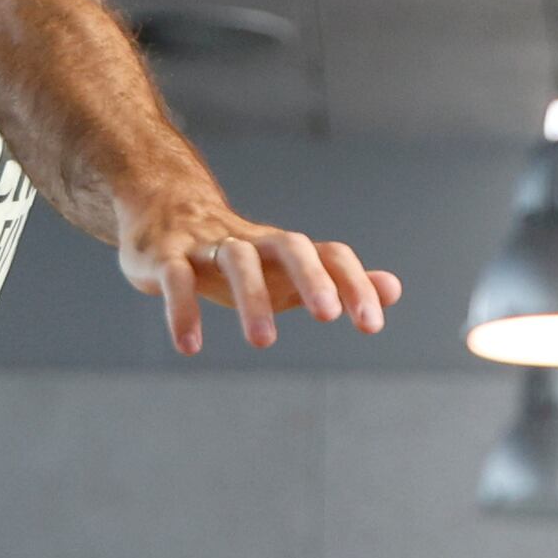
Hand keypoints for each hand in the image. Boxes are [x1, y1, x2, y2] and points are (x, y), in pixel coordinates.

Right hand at [115, 185, 399, 352]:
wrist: (162, 211)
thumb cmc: (238, 255)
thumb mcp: (288, 271)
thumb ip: (338, 281)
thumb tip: (394, 290)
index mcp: (283, 249)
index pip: (330, 254)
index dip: (354, 284)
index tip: (372, 325)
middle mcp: (252, 241)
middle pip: (288, 245)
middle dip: (311, 277)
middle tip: (328, 316)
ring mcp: (207, 245)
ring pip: (235, 260)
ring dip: (252, 298)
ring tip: (263, 343)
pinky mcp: (165, 256)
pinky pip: (175, 278)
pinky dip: (182, 310)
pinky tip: (190, 346)